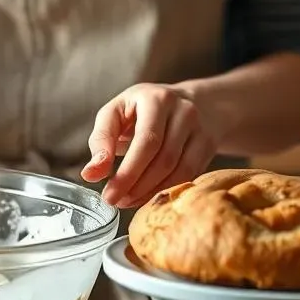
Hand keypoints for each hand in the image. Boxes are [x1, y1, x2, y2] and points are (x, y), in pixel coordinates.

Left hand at [80, 83, 220, 208]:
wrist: (191, 102)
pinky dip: (165, 190)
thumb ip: (101, 141)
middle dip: (135, 184)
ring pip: (177, 169)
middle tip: (113, 200)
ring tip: (126, 201)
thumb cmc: (142, 110)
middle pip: (162, 158)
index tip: (106, 191)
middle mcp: (183, 110)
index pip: (145, 140)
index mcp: (156, 98)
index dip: (126, 170)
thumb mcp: (116, 114)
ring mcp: (200, 128)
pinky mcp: (209, 145)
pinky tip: (146, 196)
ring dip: (149, 191)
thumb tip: (90, 174)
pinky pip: (189, 175)